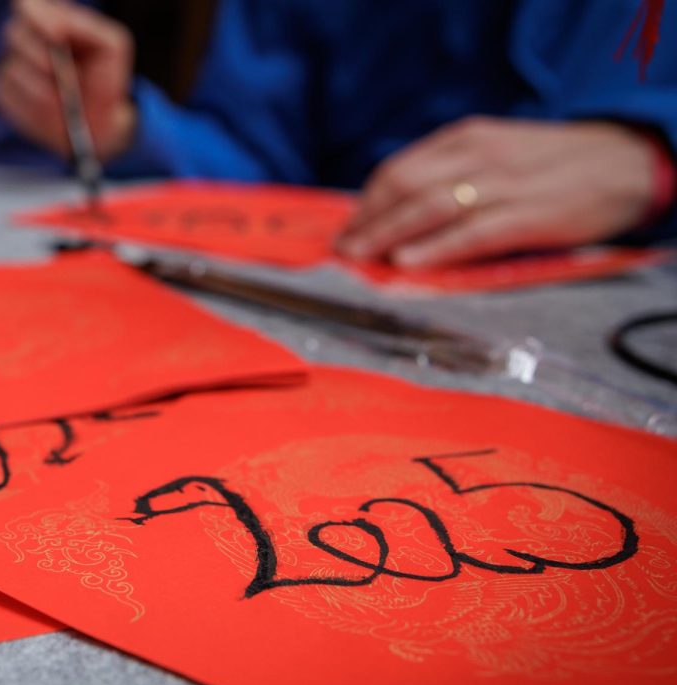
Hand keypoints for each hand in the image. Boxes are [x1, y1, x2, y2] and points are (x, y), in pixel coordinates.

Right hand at [0, 0, 136, 160]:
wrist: (96, 119)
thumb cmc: (103, 77)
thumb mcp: (111, 47)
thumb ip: (85, 27)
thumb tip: (54, 28)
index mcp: (49, 17)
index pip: (27, 5)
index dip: (37, 17)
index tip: (57, 36)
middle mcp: (24, 36)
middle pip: (16, 34)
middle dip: (44, 58)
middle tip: (69, 79)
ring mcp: (9, 62)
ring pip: (13, 70)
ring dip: (44, 88)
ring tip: (66, 100)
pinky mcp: (2, 91)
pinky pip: (8, 94)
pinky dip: (34, 105)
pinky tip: (51, 110)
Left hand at [335, 117, 656, 267]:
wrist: (626, 162)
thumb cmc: (551, 166)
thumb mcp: (496, 153)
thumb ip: (451, 174)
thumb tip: (396, 212)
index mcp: (466, 138)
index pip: (399, 169)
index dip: (367, 203)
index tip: (346, 229)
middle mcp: (479, 156)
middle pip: (405, 186)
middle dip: (368, 221)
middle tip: (342, 251)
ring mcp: (504, 184)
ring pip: (430, 207)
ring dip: (388, 235)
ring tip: (361, 259)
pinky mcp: (529, 215)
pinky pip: (473, 232)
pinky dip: (436, 247)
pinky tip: (407, 262)